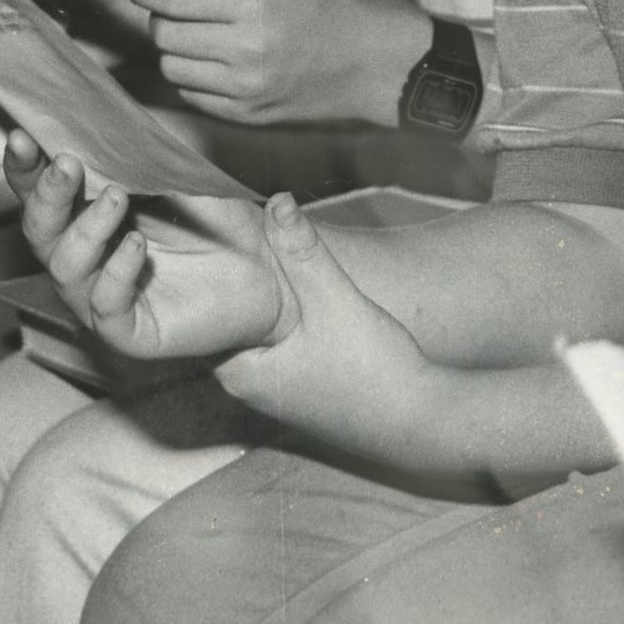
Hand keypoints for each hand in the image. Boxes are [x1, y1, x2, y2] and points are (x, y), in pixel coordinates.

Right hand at [2, 129, 281, 359]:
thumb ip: (143, 152)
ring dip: (86, 228)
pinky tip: (138, 246)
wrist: (268, 274)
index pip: (43, 193)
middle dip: (46, 196)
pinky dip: (117, 273)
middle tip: (66, 165)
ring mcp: (102, 297)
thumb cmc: (220, 222)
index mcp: (90, 216)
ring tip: (118, 197)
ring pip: (65, 267)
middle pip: (40, 231)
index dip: (25, 168)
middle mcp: (87, 258)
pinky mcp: (129, 331)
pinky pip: (106, 306)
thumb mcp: (182, 175)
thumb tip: (107, 112)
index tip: (22, 137)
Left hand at [123, 0, 429, 126]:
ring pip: (172, 67)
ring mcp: (244, 90)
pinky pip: (191, 93)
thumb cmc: (324, 7)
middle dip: (161, 16)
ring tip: (200, 33)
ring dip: (175, 47)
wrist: (369, 64)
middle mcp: (246, 51)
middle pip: (165, 35)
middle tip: (176, 6)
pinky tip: (215, 60)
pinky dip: (192, 74)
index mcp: (255, 6)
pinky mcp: (244, 116)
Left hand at [216, 193, 432, 457]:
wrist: (421, 423)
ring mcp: (274, 390)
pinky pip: (275, 342)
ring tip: (259, 247)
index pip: (202, 316)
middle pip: (227, 320)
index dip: (207, 274)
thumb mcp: (334, 300)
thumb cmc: (373, 370)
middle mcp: (248, 387)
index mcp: (239, 373)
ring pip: (254, 330)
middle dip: (233, 281)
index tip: (208, 236)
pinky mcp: (300, 388)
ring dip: (260, 298)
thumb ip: (303, 252)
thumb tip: (276, 200)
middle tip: (235, 231)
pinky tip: (294, 287)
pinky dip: (280, 316)